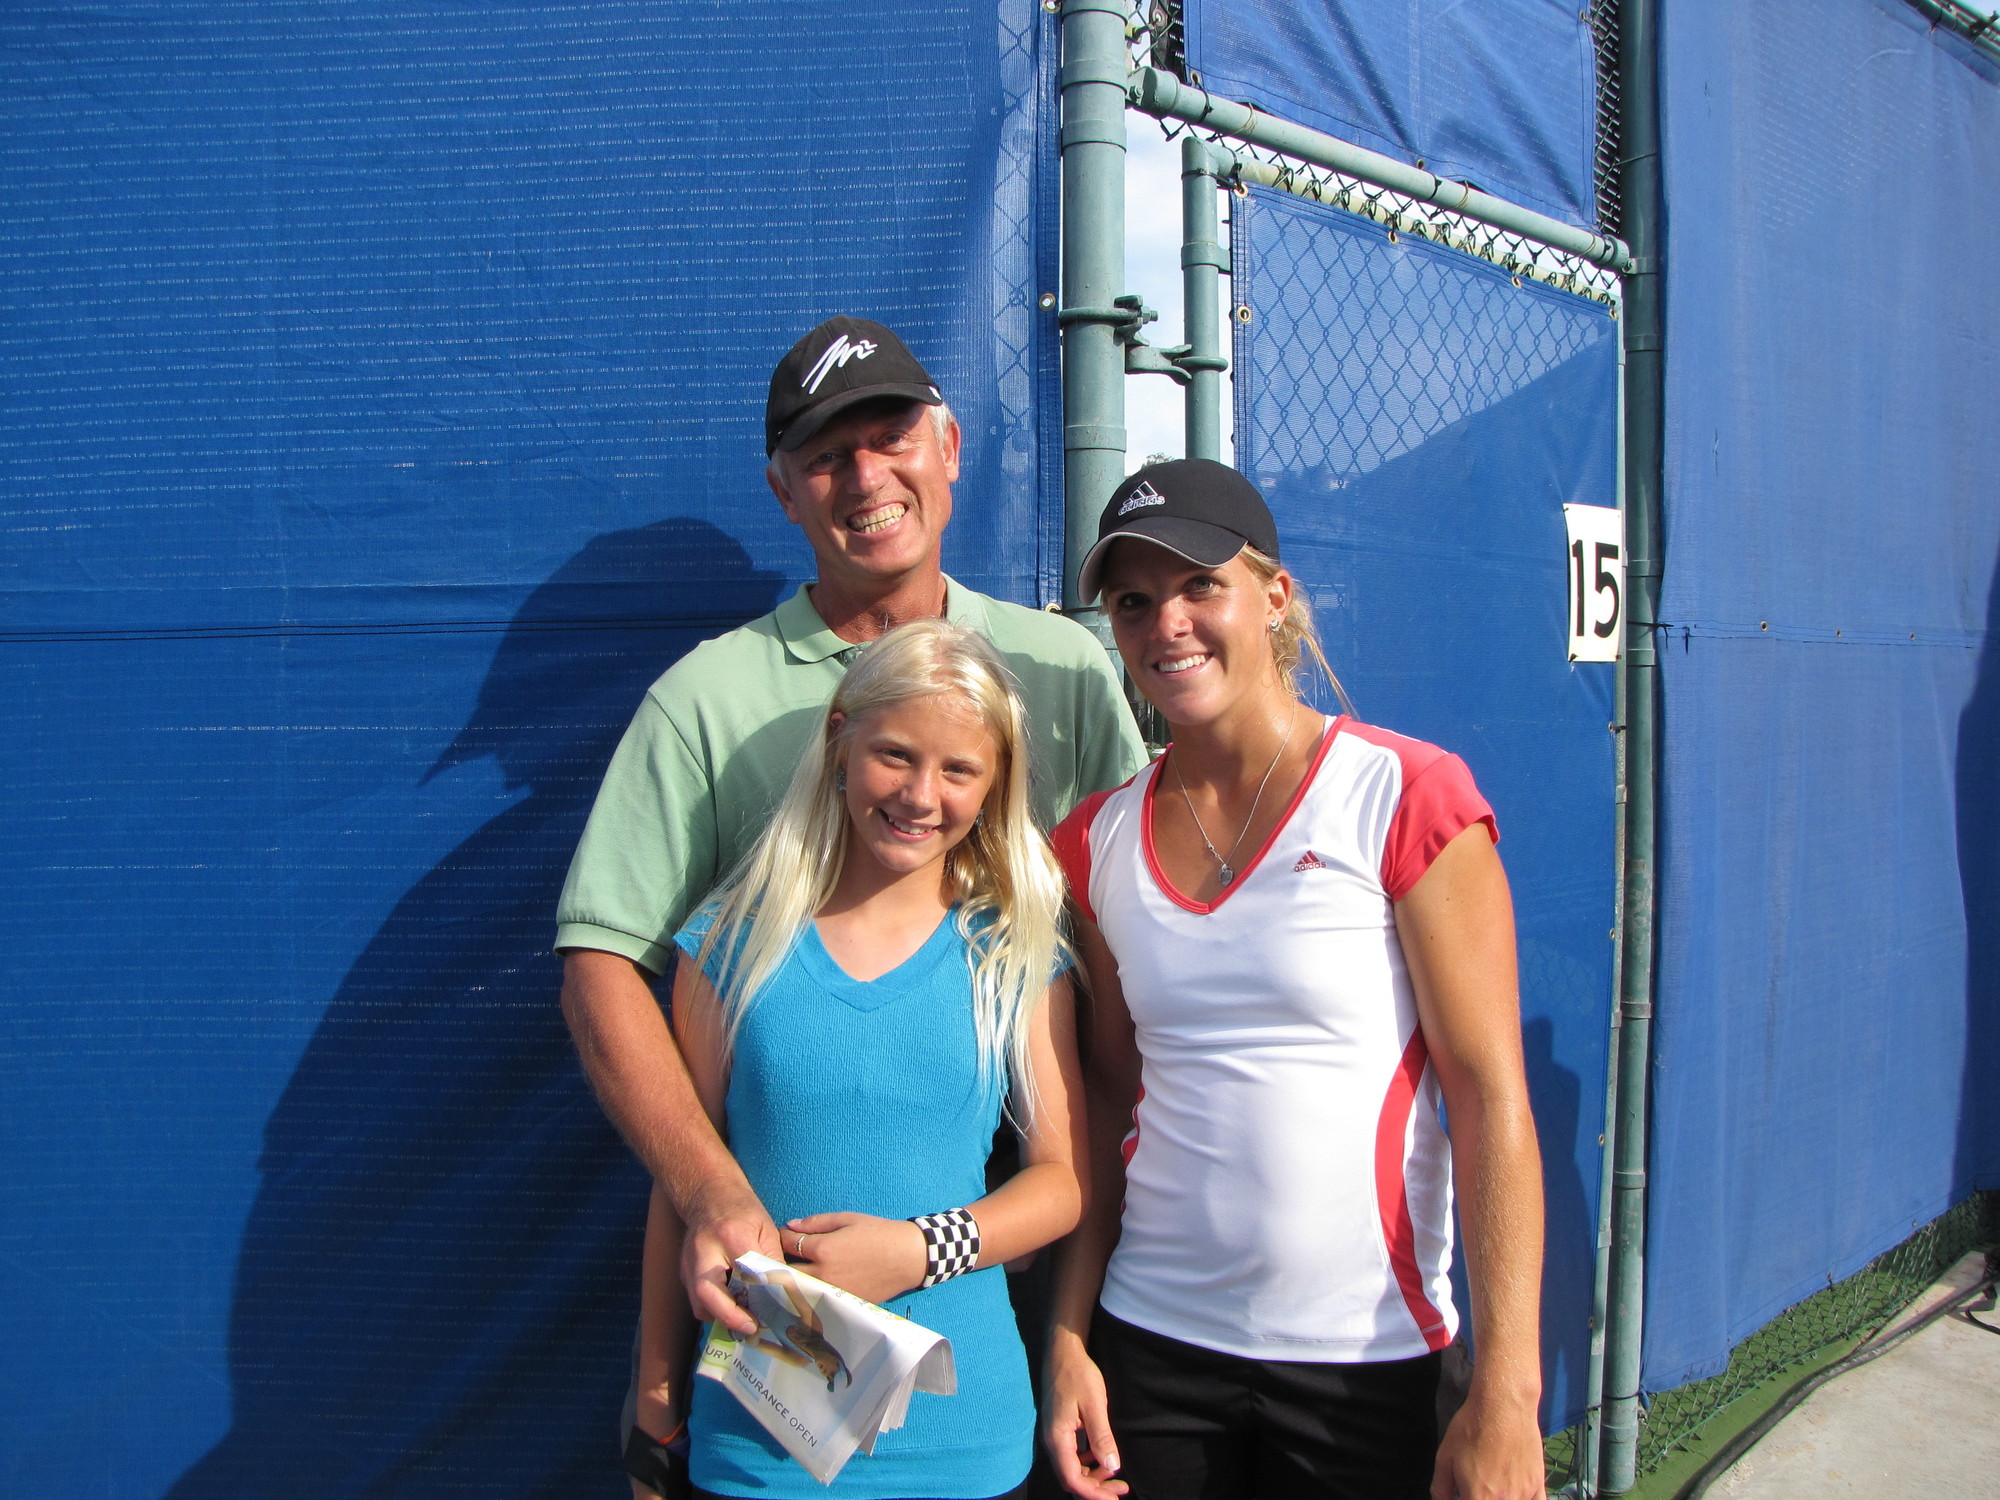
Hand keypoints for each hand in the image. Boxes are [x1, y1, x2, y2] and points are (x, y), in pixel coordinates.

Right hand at [680, 1182, 780, 1334]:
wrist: (708, 1194)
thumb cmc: (742, 1210)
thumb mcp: (766, 1229)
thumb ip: (772, 1261)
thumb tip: (783, 1294)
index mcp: (730, 1235)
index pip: (743, 1274)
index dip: (756, 1298)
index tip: (768, 1315)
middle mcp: (704, 1251)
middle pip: (708, 1294)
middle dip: (729, 1316)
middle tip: (751, 1327)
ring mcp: (689, 1262)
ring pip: (699, 1303)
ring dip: (721, 1317)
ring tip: (744, 1322)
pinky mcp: (684, 1271)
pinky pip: (696, 1299)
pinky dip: (714, 1309)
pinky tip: (732, 1310)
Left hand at [782, 1212, 926, 1304]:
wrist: (906, 1258)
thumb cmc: (878, 1233)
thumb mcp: (847, 1219)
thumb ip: (816, 1223)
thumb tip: (791, 1226)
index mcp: (823, 1250)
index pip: (788, 1244)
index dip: (783, 1237)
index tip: (784, 1235)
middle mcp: (822, 1274)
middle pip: (787, 1271)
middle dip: (782, 1261)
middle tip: (784, 1255)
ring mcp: (831, 1293)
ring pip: (799, 1289)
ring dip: (792, 1279)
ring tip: (794, 1271)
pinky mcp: (840, 1303)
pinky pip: (816, 1299)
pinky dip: (809, 1292)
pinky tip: (810, 1285)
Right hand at [1043, 1327, 1127, 1498]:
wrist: (1063, 1351)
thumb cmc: (1079, 1374)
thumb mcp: (1095, 1405)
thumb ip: (1102, 1437)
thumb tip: (1112, 1467)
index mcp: (1058, 1438)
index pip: (1072, 1479)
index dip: (1094, 1493)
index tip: (1116, 1496)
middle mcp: (1052, 1441)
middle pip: (1070, 1478)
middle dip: (1095, 1488)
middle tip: (1121, 1488)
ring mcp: (1054, 1434)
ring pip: (1071, 1468)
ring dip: (1092, 1476)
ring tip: (1115, 1474)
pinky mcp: (1059, 1428)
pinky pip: (1070, 1455)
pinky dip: (1086, 1462)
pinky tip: (1101, 1457)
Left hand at [1430, 1386, 1543, 1499]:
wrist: (1503, 1406)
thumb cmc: (1472, 1428)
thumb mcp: (1445, 1456)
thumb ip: (1441, 1486)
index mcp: (1478, 1497)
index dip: (1464, 1498)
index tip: (1462, 1491)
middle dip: (1480, 1496)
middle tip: (1476, 1485)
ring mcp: (1523, 1494)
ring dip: (1500, 1498)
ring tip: (1491, 1486)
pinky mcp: (1537, 1484)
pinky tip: (1514, 1493)